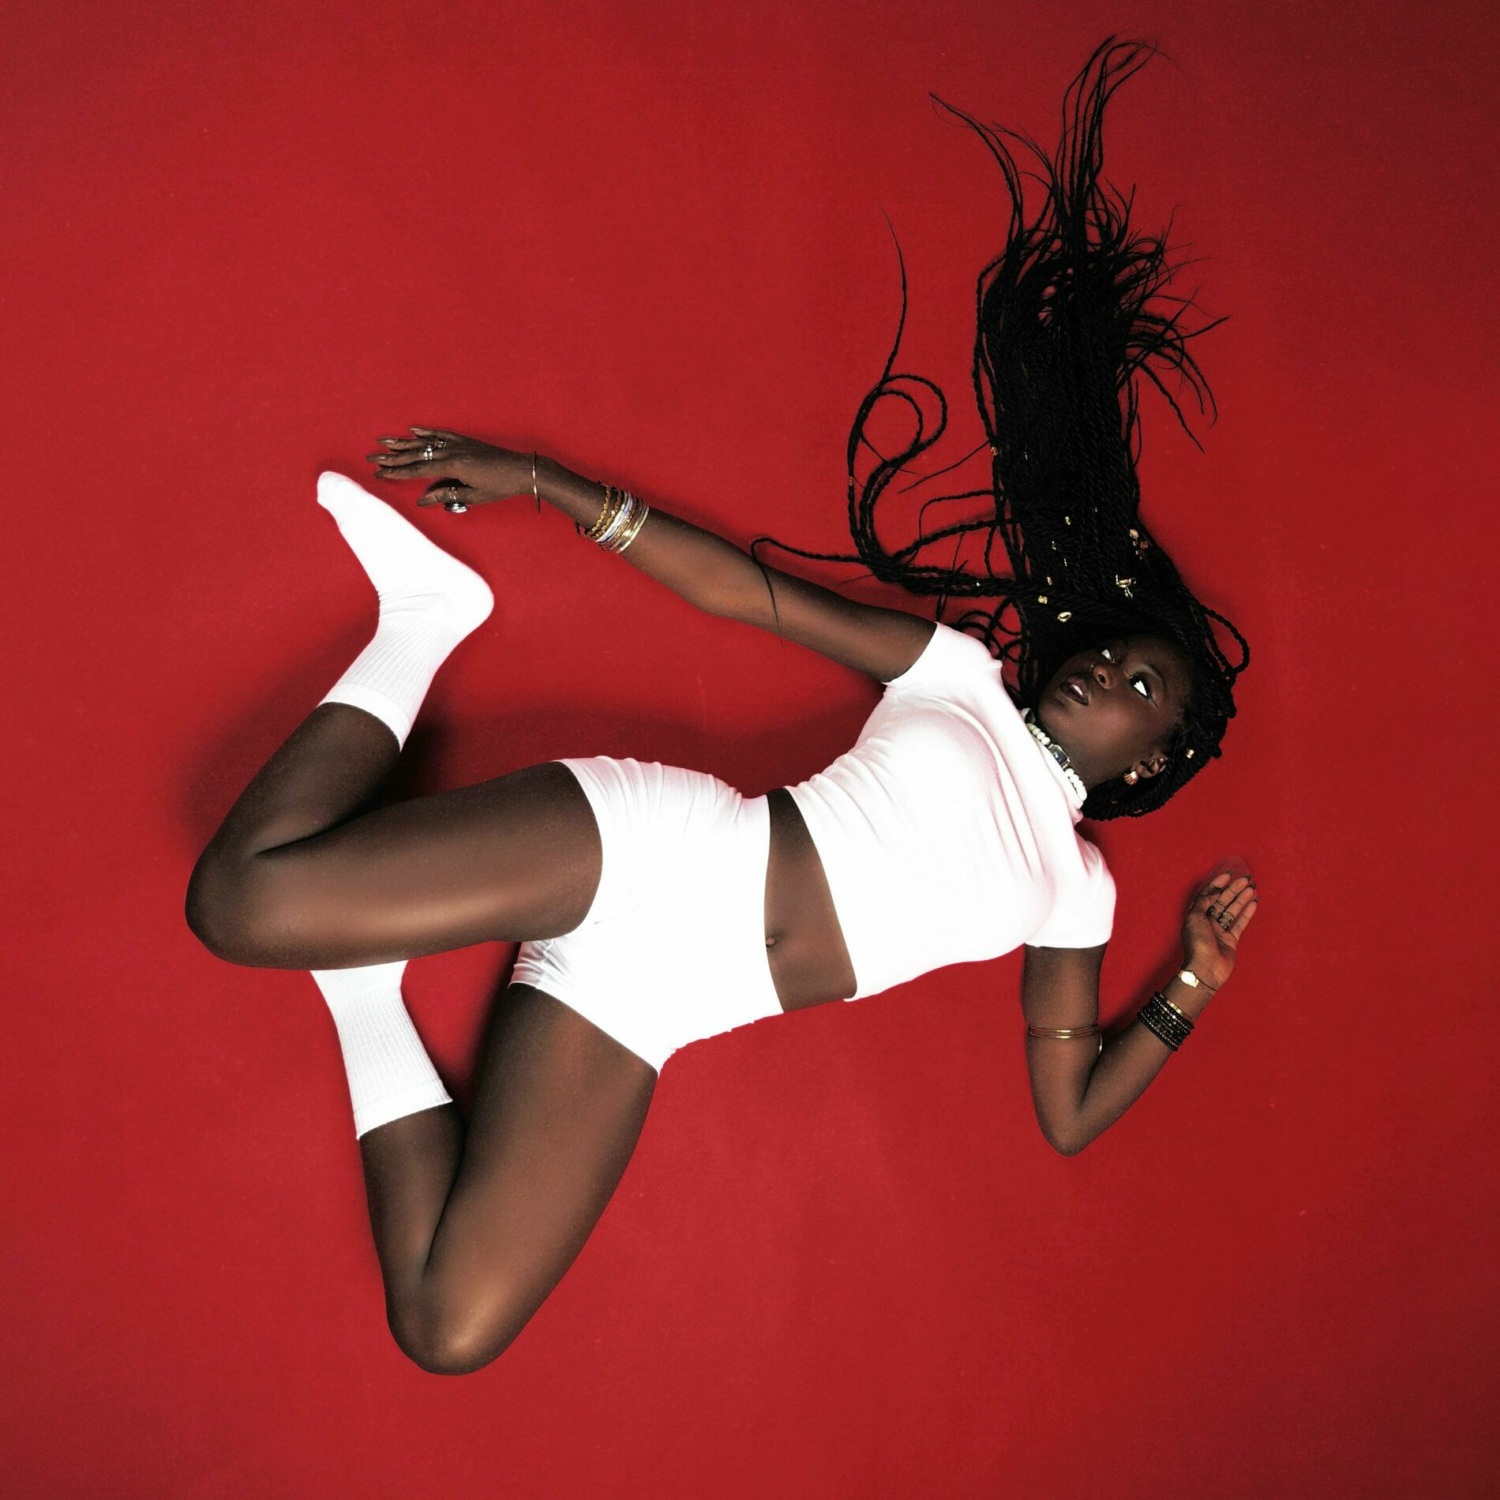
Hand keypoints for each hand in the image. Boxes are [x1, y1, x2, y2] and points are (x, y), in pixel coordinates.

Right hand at [366, 427, 535, 509]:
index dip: (397, 472)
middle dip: (392, 457)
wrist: (522, 470)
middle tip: (371, 457)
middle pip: (416, 454)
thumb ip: (446, 495)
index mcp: (452, 466)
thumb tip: (422, 499)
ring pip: (425, 442)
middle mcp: (452, 451)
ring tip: (383, 440)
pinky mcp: (465, 441)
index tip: (379, 473)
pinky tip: (412, 430)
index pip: (418, 470)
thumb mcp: (473, 495)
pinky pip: (441, 434)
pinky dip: (426, 432)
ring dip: (403, 442)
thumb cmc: (500, 486)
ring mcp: (458, 444)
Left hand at [1181, 862, 1258, 990]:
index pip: (1207, 895)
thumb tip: (1212, 892)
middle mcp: (1207, 921)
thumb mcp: (1195, 917)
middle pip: (1222, 901)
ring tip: (1252, 888)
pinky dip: (1247, 913)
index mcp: (1196, 915)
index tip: (1229, 875)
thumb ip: (1203, 902)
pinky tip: (1254, 903)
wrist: (1206, 968)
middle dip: (1233, 889)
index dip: (1217, 884)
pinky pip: (1240, 923)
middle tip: (1246, 879)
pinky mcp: (1230, 940)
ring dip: (1242, 899)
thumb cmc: (1197, 942)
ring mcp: (1219, 931)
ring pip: (1232, 910)